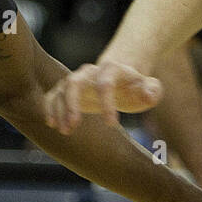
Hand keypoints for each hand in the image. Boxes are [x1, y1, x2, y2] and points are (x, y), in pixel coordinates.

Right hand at [44, 60, 162, 132]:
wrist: (120, 78)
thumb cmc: (136, 87)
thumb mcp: (150, 87)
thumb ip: (152, 90)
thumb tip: (148, 95)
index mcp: (112, 70)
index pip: (105, 83)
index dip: (107, 103)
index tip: (112, 124)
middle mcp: (90, 72)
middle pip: (74, 82)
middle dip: (71, 103)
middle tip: (73, 126)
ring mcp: (76, 79)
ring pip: (61, 90)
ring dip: (59, 110)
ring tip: (64, 131)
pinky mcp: (67, 89)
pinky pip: (53, 95)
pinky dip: (49, 107)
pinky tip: (51, 123)